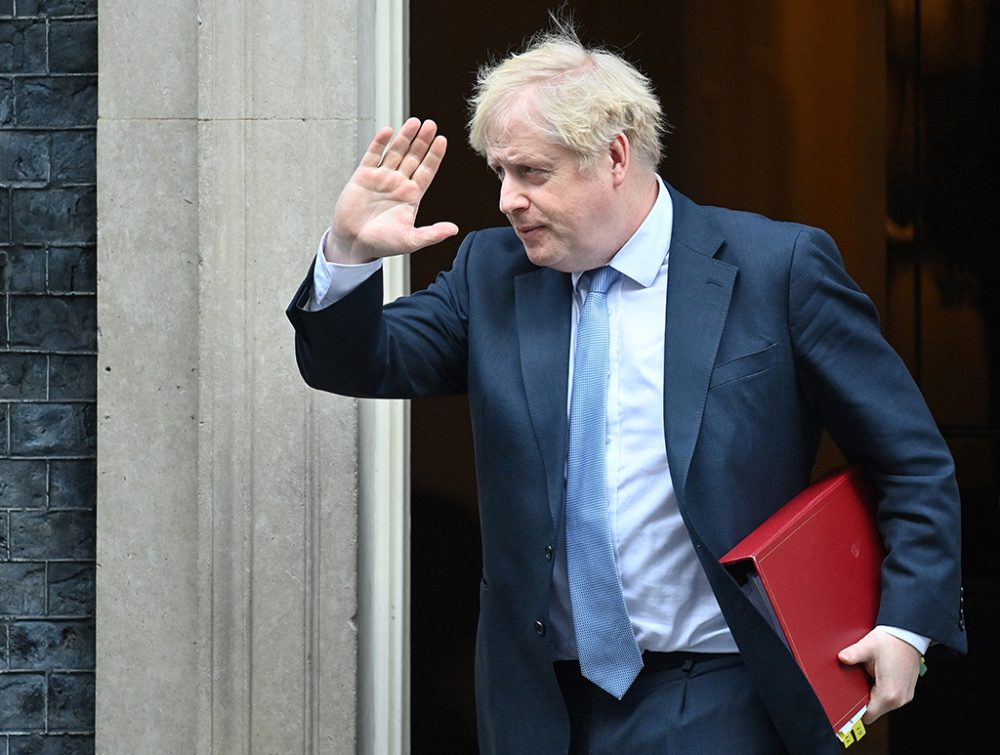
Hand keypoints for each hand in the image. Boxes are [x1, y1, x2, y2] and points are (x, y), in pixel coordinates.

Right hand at [326, 118, 458, 263]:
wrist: (354, 244)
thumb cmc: (382, 244)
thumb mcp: (411, 240)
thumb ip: (432, 234)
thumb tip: (454, 230)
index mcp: (411, 196)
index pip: (427, 171)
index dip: (434, 156)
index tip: (442, 140)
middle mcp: (398, 183)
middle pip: (413, 157)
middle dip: (423, 141)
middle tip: (431, 125)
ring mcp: (381, 178)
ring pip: (395, 152)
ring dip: (405, 137)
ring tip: (414, 122)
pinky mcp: (363, 176)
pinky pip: (373, 155)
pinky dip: (380, 143)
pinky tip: (388, 131)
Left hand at [838, 628, 921, 722]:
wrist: (909, 635)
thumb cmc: (891, 641)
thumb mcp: (868, 646)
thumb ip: (853, 654)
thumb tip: (841, 658)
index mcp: (889, 693)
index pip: (869, 715)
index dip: (856, 710)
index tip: (846, 701)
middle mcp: (899, 699)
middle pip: (875, 711)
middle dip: (863, 700)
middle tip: (855, 682)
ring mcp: (905, 696)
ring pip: (882, 705)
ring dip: (873, 695)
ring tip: (867, 677)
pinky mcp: (906, 691)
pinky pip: (889, 698)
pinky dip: (881, 691)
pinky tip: (876, 676)